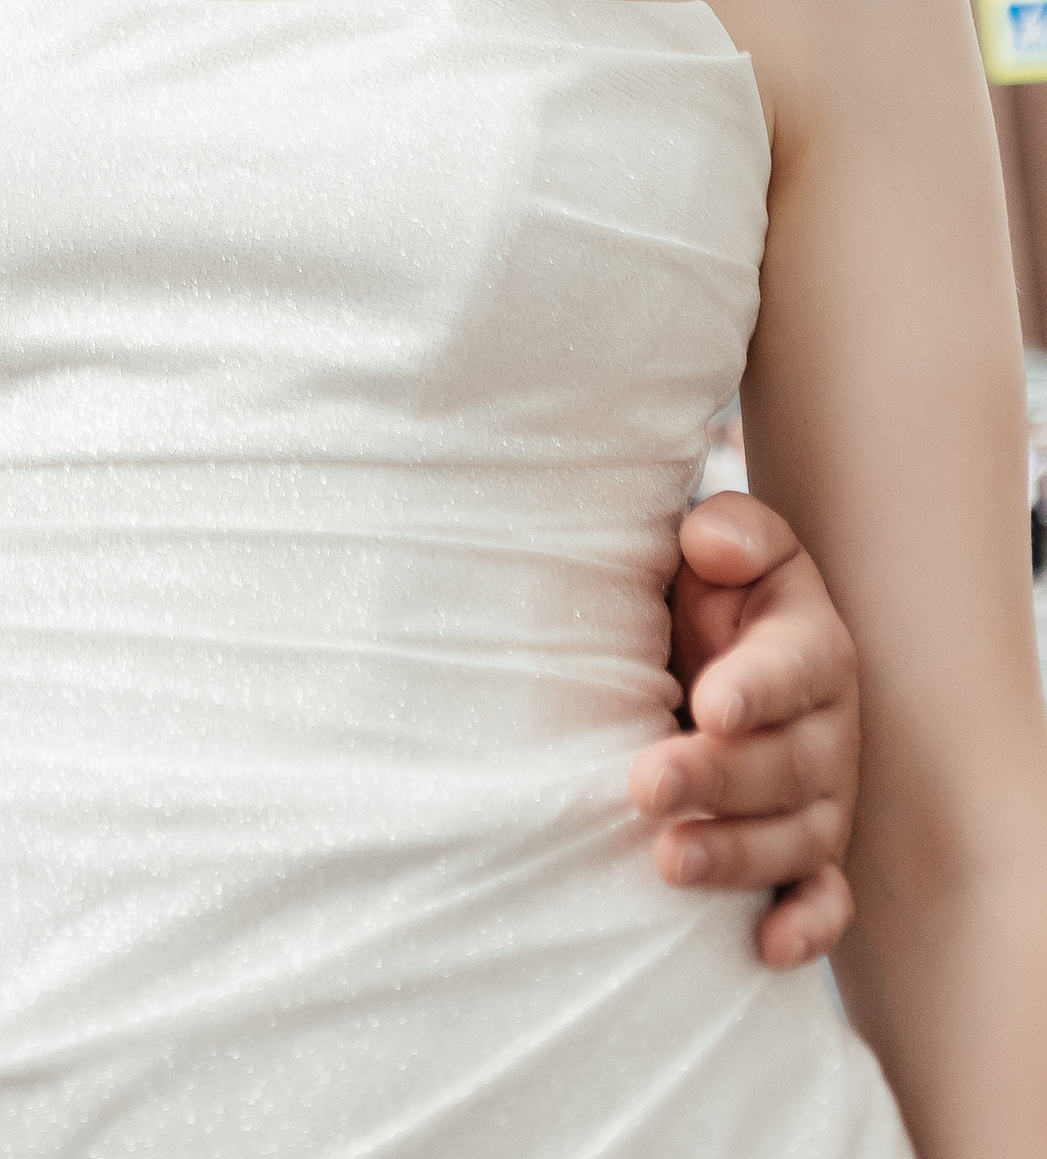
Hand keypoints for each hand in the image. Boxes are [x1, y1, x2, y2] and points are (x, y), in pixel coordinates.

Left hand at [629, 493, 858, 966]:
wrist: (715, 650)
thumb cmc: (713, 591)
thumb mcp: (720, 544)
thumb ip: (728, 532)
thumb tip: (712, 545)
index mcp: (811, 647)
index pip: (794, 669)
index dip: (757, 688)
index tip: (711, 704)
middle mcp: (829, 731)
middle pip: (786, 765)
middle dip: (718, 779)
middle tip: (648, 784)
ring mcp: (823, 800)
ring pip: (797, 839)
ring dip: (737, 855)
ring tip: (669, 860)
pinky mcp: (809, 854)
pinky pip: (824, 898)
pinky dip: (806, 925)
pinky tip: (768, 946)